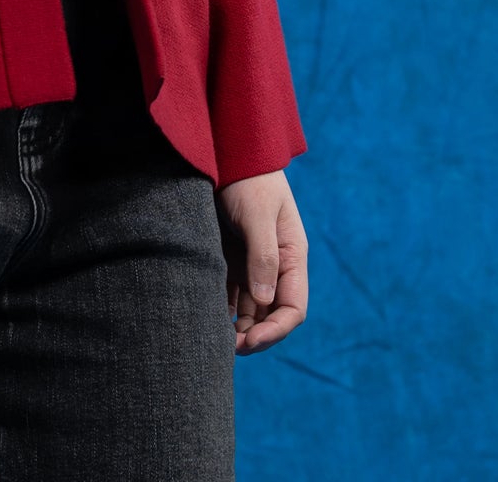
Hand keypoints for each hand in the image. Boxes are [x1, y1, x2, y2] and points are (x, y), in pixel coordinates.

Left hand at [213, 169, 307, 353]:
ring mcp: (251, 262)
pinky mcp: (229, 257)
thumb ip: (263, 254)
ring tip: (213, 340)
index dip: (275, 331)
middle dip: (253, 334)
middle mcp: (274, 265)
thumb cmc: (249, 178)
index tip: (249, 341)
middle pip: (269, 314)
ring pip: (248, 308)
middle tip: (226, 347)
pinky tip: (205, 320)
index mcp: (292, 256)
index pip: (292, 307)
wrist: (227, 150)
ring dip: (236, 326)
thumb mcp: (258, 213)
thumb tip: (264, 301)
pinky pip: (228, 292)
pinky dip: (220, 309)